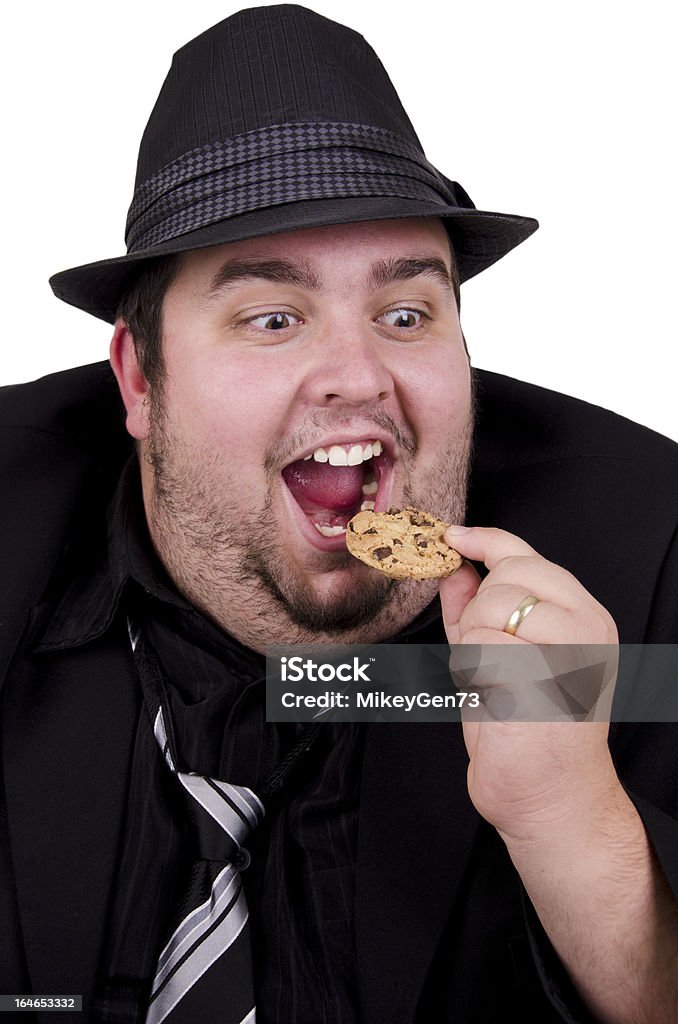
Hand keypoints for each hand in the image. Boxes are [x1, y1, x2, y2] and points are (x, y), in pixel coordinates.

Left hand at [438, 525, 619, 845]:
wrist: (550, 799)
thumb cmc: (527, 732)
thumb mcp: (499, 657)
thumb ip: (477, 610)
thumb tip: (454, 568)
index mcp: (584, 616)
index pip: (528, 556)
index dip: (484, 541)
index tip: (451, 537)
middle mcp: (587, 626)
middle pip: (503, 579)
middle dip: (477, 616)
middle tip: (488, 660)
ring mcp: (572, 648)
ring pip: (490, 608)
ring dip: (474, 646)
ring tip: (496, 683)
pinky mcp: (547, 673)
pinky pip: (482, 646)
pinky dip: (475, 672)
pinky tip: (496, 698)